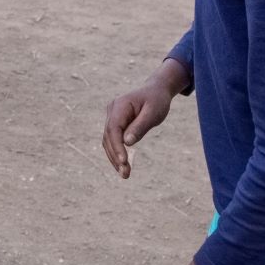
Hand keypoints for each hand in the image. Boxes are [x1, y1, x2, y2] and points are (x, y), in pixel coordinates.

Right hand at [102, 60, 186, 178]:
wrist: (156, 90)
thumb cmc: (157, 101)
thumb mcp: (153, 113)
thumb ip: (140, 127)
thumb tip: (127, 143)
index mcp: (120, 105)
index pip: (113, 129)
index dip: (116, 146)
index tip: (124, 161)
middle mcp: (112, 110)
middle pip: (108, 137)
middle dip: (115, 156)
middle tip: (125, 174)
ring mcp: (111, 116)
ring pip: (108, 140)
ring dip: (114, 158)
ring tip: (125, 174)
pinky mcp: (115, 123)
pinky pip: (112, 140)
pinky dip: (117, 152)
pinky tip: (123, 165)